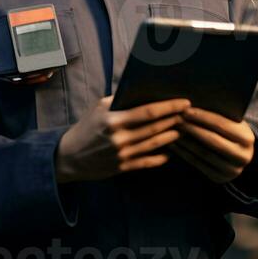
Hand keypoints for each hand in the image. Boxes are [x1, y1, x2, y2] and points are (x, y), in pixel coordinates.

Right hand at [54, 95, 190, 181]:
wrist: (68, 157)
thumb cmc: (86, 128)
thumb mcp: (98, 108)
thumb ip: (118, 100)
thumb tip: (141, 90)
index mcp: (113, 120)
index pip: (147, 112)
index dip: (168, 107)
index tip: (184, 102)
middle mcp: (119, 138)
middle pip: (155, 128)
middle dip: (174, 120)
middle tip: (189, 114)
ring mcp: (122, 155)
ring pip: (154, 144)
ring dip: (171, 136)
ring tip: (182, 129)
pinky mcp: (122, 168)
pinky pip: (147, 162)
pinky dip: (160, 158)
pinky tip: (170, 153)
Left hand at [167, 105, 254, 183]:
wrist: (238, 154)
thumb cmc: (229, 130)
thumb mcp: (231, 121)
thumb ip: (219, 113)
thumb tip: (193, 101)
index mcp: (247, 138)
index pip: (222, 124)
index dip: (202, 116)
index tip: (185, 109)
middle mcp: (242, 156)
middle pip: (212, 140)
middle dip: (192, 129)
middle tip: (176, 120)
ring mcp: (232, 170)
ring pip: (203, 154)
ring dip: (184, 141)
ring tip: (171, 130)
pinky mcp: (220, 179)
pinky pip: (198, 164)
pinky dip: (184, 153)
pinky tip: (173, 144)